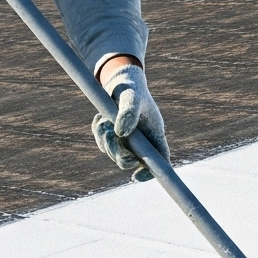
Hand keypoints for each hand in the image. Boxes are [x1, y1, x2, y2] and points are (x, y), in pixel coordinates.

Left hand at [92, 60, 167, 180]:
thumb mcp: (131, 96)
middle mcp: (143, 143)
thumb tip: (120, 133)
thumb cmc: (132, 88)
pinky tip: (100, 118)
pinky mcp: (113, 138)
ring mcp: (127, 142)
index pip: (158, 161)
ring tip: (103, 120)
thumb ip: (128, 113)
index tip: (137, 176)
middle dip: (116, 152)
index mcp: (155, 136)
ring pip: (113, 154)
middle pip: (130, 162)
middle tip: (108, 133)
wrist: (120, 81)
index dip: (150, 173)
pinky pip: (102, 143)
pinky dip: (98, 132)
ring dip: (104, 139)